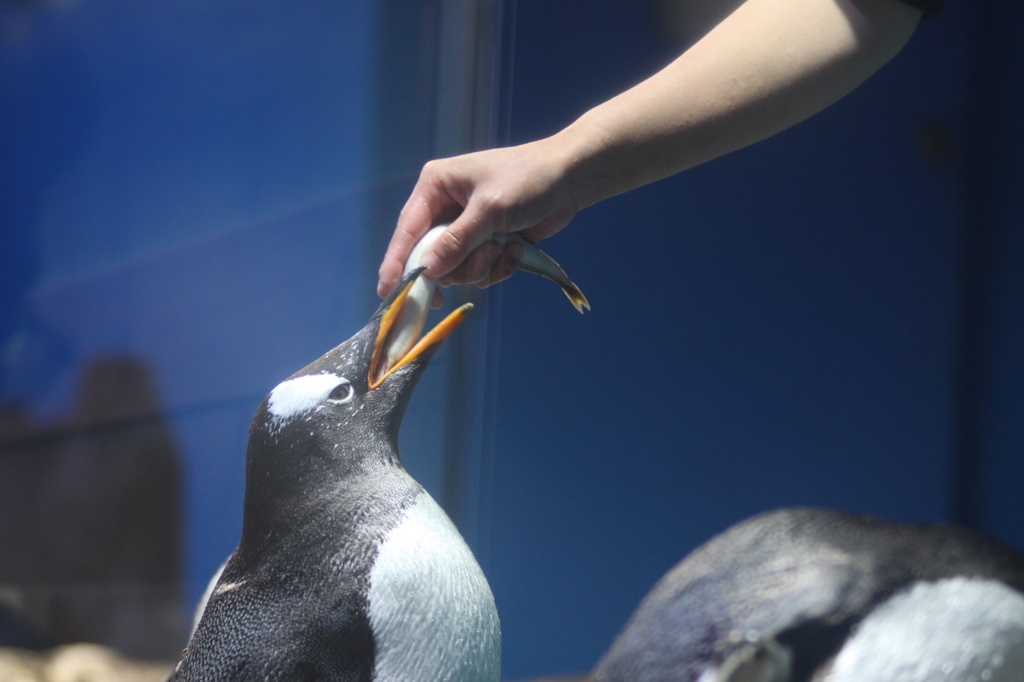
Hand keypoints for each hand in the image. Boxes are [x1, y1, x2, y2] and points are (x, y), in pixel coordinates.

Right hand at [377, 134, 581, 305]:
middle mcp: (445, 208)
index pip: (408, 231)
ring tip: (505, 247)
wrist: (571, 179)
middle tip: (484, 257)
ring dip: (482, 267)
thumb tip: (427, 270)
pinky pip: (480, 271)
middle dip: (459, 265)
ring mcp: (466, 228)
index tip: (388, 291)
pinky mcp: (486, 243)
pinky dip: (499, 267)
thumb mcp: (490, 209)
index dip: (397, 263)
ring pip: (457, 270)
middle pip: (431, 257)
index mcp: (436, 187)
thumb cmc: (529, 180)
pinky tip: (516, 249)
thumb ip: (457, 241)